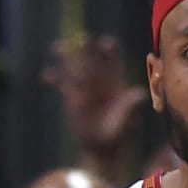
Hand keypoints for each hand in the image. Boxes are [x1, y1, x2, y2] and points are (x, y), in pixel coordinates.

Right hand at [44, 36, 148, 157]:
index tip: (106, 43)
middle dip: (86, 49)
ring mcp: (84, 88)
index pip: (113, 61)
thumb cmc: (117, 134)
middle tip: (82, 40)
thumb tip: (141, 93)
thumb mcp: (125, 121)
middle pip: (92, 60)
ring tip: (57, 47)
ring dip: (65, 56)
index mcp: (115, 83)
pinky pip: (61, 83)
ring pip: (73, 67)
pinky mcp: (71, 97)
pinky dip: (54, 78)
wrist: (102, 147)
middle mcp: (99, 81)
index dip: (111, 51)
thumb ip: (130, 106)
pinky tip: (47, 74)